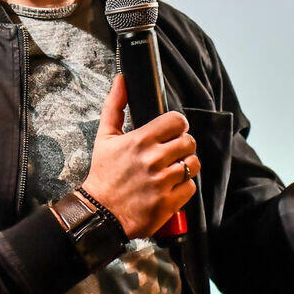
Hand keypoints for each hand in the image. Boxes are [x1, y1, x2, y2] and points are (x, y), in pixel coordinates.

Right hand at [81, 74, 198, 238]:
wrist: (99, 213)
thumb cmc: (104, 174)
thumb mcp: (105, 137)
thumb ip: (115, 106)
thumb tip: (121, 80)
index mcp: (140, 140)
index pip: (177, 121)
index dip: (178, 125)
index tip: (173, 132)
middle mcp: (153, 159)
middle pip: (189, 142)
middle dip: (182, 145)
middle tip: (171, 152)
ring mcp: (162, 182)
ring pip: (193, 164)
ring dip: (185, 166)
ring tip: (171, 169)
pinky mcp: (168, 203)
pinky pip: (190, 187)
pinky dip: (183, 188)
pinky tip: (169, 187)